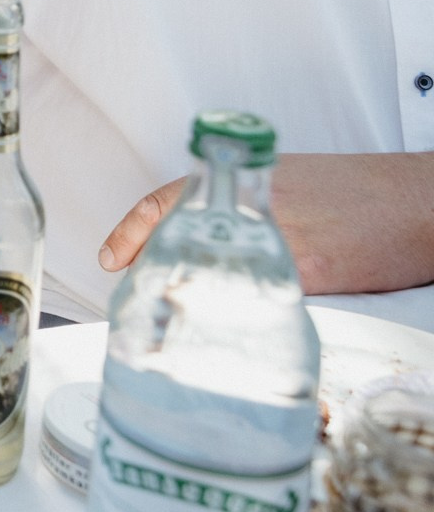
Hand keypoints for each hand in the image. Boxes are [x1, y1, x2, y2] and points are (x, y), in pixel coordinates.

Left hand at [98, 152, 433, 294]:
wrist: (415, 199)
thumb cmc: (355, 193)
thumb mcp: (287, 184)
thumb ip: (243, 207)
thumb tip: (202, 240)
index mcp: (242, 185)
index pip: (165, 202)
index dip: (132, 230)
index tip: (110, 257)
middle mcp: (252, 210)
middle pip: (181, 241)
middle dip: (154, 271)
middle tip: (137, 296)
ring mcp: (279, 241)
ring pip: (216, 274)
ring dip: (196, 296)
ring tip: (181, 318)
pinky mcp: (313, 271)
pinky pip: (262, 297)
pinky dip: (243, 313)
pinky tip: (236, 327)